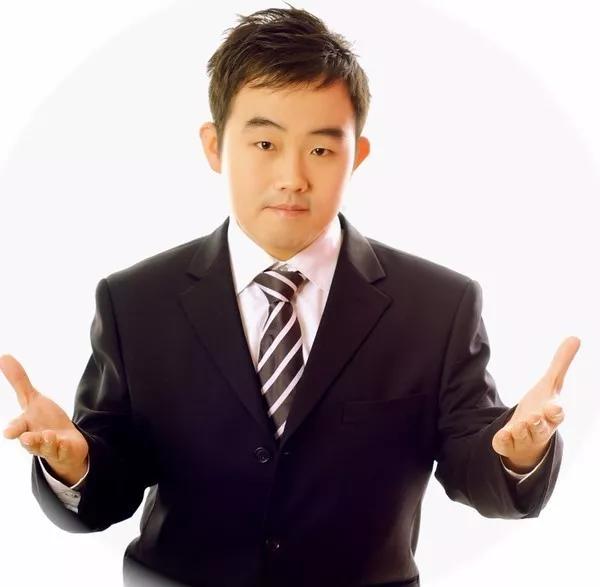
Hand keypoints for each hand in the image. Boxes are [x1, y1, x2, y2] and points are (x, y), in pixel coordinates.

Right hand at [1, 353, 88, 484]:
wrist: (63, 442)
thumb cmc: (44, 420)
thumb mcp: (32, 399)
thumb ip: (19, 381)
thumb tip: (4, 356)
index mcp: (26, 426)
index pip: (17, 427)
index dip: (13, 429)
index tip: (9, 432)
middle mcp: (36, 440)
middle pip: (30, 442)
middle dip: (28, 440)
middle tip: (26, 438)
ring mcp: (51, 447)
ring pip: (47, 447)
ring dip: (47, 441)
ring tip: (50, 435)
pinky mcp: (65, 451)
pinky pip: (64, 450)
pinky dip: (63, 446)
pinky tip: (64, 442)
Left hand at [491, 336, 579, 472]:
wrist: (528, 438)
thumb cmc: (542, 407)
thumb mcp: (550, 384)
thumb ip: (561, 363)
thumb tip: (575, 337)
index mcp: (550, 414)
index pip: (557, 415)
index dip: (556, 412)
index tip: (554, 407)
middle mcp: (539, 428)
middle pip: (540, 428)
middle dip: (536, 423)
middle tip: (531, 417)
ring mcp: (523, 437)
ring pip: (522, 436)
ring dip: (519, 430)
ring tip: (517, 426)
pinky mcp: (508, 443)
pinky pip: (504, 444)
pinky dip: (502, 441)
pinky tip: (500, 436)